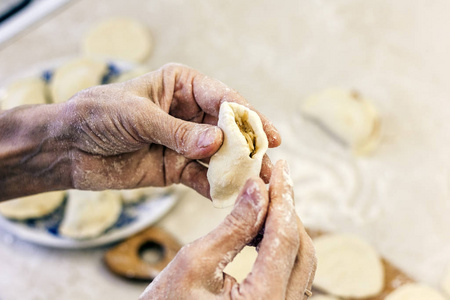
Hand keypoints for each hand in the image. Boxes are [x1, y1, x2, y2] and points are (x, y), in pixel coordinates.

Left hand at [64, 63, 280, 195]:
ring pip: (218, 155)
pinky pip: (201, 177)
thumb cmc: (97, 116)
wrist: (68, 147)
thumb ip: (177, 132)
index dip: (247, 115)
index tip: (267, 134)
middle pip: (227, 128)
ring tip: (258, 183)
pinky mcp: (175, 167)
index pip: (222, 98)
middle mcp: (187, 113)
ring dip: (237, 169)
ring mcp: (183, 142)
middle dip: (248, 145)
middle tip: (270, 163)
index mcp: (180, 86)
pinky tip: (230, 195)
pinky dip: (215, 187)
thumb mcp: (137, 117)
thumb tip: (217, 142)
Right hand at [139, 160, 316, 299]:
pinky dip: (280, 246)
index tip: (281, 168)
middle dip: (287, 209)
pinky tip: (264, 227)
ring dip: (285, 226)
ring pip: (300, 261)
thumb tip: (257, 189)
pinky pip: (290, 274)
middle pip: (302, 250)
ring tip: (268, 197)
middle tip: (274, 179)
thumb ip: (233, 226)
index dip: (282, 198)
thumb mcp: (195, 262)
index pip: (284, 238)